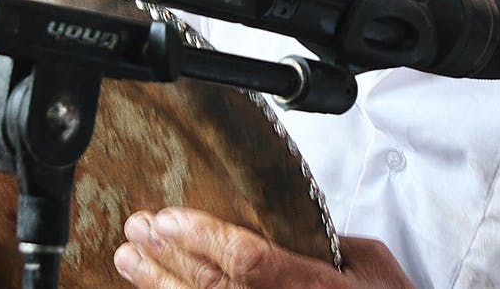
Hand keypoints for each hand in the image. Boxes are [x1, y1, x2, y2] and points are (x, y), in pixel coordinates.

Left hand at [113, 208, 411, 288]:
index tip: (169, 217)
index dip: (203, 239)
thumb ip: (324, 239)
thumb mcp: (370, 262)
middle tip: (137, 230)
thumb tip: (279, 218)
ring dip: (160, 286)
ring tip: (130, 260)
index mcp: (317, 287)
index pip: (249, 261)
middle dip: (167, 257)